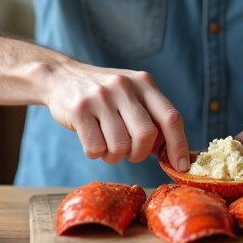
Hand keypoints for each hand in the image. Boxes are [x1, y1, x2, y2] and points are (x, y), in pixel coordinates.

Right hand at [42, 60, 189, 170]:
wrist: (60, 75)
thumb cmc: (103, 94)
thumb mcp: (131, 95)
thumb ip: (151, 117)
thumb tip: (172, 153)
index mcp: (144, 83)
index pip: (171, 117)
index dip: (179, 145)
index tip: (181, 166)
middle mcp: (124, 87)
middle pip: (147, 135)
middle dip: (139, 154)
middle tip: (129, 152)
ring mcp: (101, 97)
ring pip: (120, 146)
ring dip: (113, 156)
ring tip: (106, 143)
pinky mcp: (79, 109)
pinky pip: (95, 148)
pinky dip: (95, 153)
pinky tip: (91, 139)